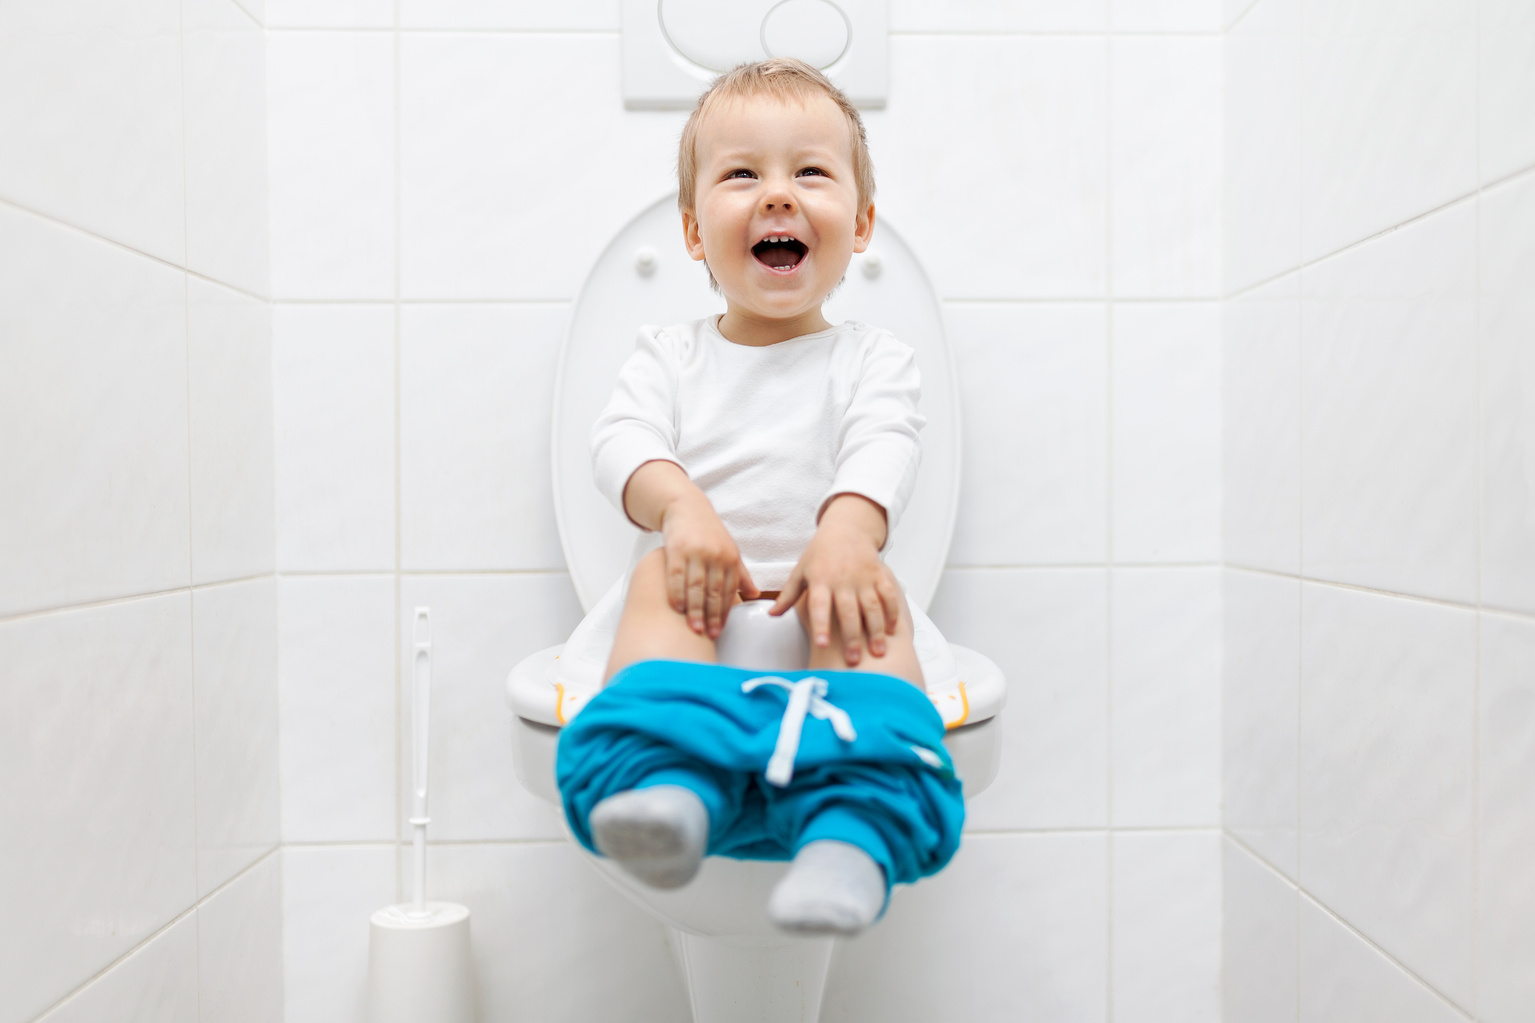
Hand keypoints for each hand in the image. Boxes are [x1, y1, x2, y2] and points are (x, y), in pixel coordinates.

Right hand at [660, 488, 758, 636]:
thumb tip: (756, 595)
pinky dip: (676, 593)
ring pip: (696, 586)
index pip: (729, 590)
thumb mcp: (729, 551)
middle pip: (714, 591)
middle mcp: (715, 555)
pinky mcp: (677, 549)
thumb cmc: (709, 533)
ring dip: (695, 610)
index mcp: (731, 558)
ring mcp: (696, 552)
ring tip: (694, 628)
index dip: (724, 612)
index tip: (719, 630)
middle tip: (708, 635)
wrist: (686, 508)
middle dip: (711, 615)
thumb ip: (740, 575)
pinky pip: (676, 576)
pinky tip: (677, 608)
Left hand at [769, 494, 899, 664]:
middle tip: (853, 661)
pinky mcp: (880, 575)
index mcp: (821, 580)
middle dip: (851, 637)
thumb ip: (788, 595)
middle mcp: (843, 580)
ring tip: (878, 652)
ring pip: (872, 607)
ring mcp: (864, 578)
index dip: (821, 625)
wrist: (846, 529)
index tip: (822, 645)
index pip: (819, 605)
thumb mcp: (801, 571)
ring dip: (876, 630)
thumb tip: (771, 615)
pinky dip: (892, 612)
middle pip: (848, 612)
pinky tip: (893, 631)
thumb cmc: (820, 554)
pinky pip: (889, 595)